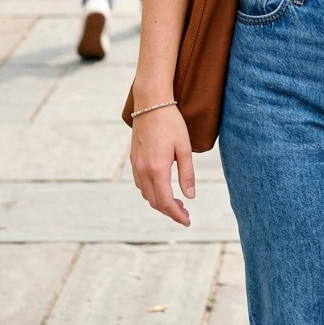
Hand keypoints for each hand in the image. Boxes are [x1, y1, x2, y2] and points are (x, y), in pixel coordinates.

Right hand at [130, 106, 195, 226]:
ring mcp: (136, 165)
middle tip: (185, 212)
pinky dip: (151, 191)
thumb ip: (187, 174)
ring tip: (176, 201)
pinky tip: (162, 186)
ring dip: (159, 201)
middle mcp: (143, 170)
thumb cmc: (171, 123)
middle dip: (169, 211)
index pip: (166, 202)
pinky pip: (140, 183)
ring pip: (146, 194)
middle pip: (154, 201)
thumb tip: (190, 197)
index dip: (177, 215)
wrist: (151, 103)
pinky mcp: (133, 159)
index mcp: (157, 169)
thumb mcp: (184, 148)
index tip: (187, 221)